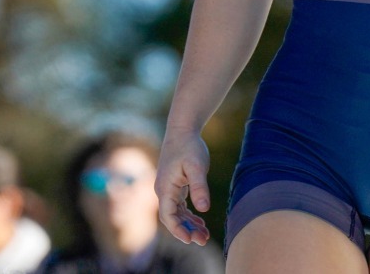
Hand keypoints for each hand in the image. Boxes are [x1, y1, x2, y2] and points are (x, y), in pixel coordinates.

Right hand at [156, 127, 213, 245]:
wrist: (183, 130)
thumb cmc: (189, 146)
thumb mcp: (198, 166)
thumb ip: (199, 187)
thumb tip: (203, 209)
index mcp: (165, 188)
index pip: (168, 216)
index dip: (178, 230)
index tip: (190, 239)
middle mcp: (163, 191)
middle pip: (172, 218)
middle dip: (186, 231)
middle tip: (203, 240)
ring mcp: (168, 189)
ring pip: (176, 214)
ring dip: (189, 225)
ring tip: (205, 235)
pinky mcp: (175, 186)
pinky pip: (180, 207)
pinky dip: (189, 216)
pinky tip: (201, 222)